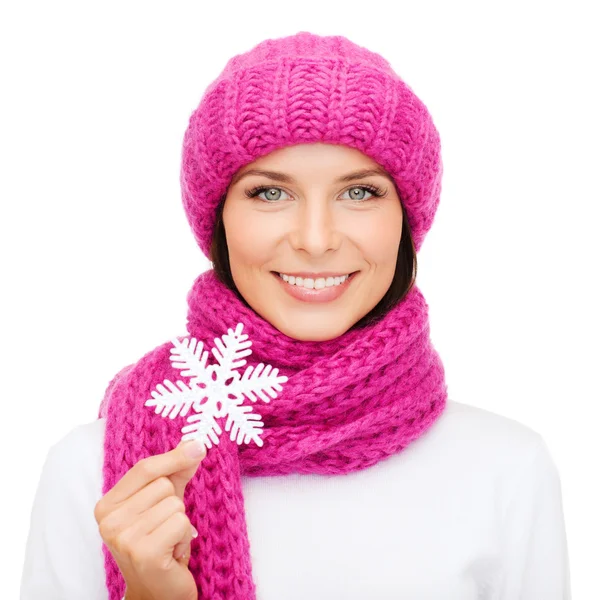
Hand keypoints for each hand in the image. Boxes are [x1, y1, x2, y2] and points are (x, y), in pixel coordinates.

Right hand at [94, 437, 206, 599]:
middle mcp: (108, 521)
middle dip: (174, 504)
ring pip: (175, 504)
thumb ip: (175, 471)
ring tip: (168, 541)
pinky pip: (181, 523)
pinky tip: (172, 553)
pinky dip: (185, 537)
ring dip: (180, 523)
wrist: (157, 591)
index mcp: (107, 505)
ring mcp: (124, 538)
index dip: (174, 457)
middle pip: (163, 485)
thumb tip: (194, 444)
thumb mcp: (164, 501)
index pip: (144, 468)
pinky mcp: (144, 552)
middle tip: (164, 528)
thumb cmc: (160, 542)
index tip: (198, 447)